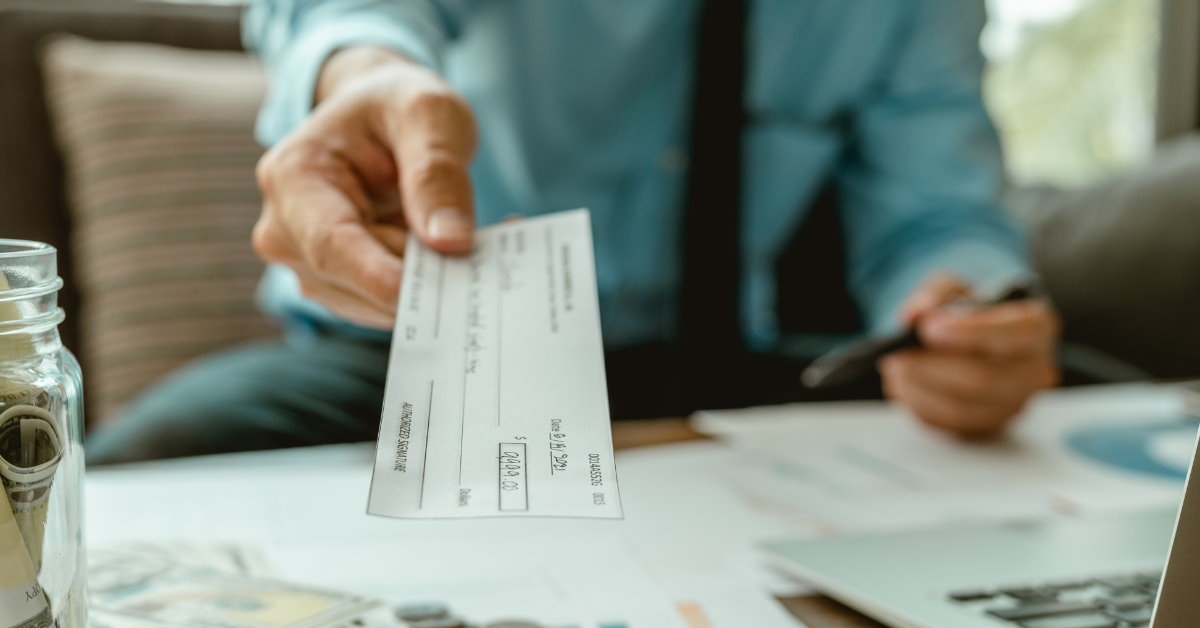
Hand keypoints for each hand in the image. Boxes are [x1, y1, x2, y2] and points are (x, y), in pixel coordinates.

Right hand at [253, 47, 476, 328]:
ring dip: (430, 282)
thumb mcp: (429, 114)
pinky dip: (427, 288)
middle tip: (483, 248)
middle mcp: (286, 230)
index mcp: (294, 177)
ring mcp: (308, 265)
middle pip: (358, 281)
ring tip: (471, 238)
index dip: (379, 278)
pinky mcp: (337, 287)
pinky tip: (452, 253)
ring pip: (376, 303)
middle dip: (423, 274)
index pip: (330, 245)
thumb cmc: (397, 107)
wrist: (378, 118)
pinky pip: (387, 305)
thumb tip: (449, 241)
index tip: (429, 296)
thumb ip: (437, 171)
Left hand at [879, 274, 1059, 437]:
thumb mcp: (951, 288)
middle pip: (986, 378)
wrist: (965, 338)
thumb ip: (933, 296)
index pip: (1017, 333)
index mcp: (1037, 327)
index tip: (929, 328)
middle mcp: (1034, 371)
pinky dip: (918, 403)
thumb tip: (912, 317)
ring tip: (895, 365)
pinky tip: (903, 383)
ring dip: (919, 387)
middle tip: (898, 352)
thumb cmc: (965, 311)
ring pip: (962, 407)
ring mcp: (1012, 404)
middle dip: (933, 365)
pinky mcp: (986, 426)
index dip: (971, 332)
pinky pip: (948, 424)